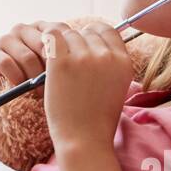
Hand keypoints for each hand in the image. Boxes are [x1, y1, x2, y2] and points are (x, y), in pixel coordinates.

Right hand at [0, 20, 73, 98]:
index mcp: (42, 27)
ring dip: (34, 78)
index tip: (72, 71)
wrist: (14, 99)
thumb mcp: (57, 69)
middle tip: (57, 86)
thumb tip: (81, 57)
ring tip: (41, 93)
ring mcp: (6, 40)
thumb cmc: (42, 83)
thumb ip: (66, 57)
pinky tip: (22, 89)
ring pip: (26, 56)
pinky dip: (16, 79)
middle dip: (50, 67)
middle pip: (43, 43)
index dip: (66, 51)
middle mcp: (23, 29)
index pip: (59, 30)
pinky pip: (7, 64)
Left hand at [40, 22, 133, 153]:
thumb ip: (111, 63)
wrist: (84, 139)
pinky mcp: (62, 63)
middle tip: (69, 65)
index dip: (94, 35)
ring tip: (60, 69)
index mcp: (123, 62)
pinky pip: (52, 36)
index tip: (85, 46)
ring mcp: (84, 58)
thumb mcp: (117, 87)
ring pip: (68, 34)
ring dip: (61, 47)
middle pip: (86, 32)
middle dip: (76, 44)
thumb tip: (95, 41)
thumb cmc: (97, 119)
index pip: (108, 30)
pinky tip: (47, 55)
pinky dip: (48, 41)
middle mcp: (106, 56)